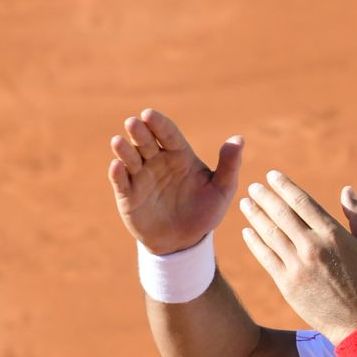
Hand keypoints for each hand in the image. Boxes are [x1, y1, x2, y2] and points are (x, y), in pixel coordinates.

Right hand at [109, 110, 242, 254]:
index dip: (159, 124)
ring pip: (130, 158)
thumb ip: (229, 165)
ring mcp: (141, 177)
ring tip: (118, 141)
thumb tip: (239, 139)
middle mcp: (157, 161)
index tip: (149, 114)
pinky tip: (116, 166)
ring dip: (124, 150)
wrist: (185, 242)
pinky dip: (117, 174)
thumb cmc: (204, 212)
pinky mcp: (129, 196)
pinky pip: (122, 182)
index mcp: (179, 155)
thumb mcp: (222, 190)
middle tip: (133, 123)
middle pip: (146, 142)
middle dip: (139, 132)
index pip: (168, 134)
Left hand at [239, 171, 356, 340]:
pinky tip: (247, 232)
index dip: (285, 187)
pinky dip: (254, 242)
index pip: (302, 203)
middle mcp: (312, 246)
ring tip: (246, 203)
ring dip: (255, 216)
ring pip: (270, 233)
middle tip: (254, 186)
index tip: (273, 177)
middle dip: (265, 197)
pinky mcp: (287, 283)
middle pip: (282, 214)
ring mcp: (297, 265)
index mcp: (333, 235)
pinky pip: (265, 257)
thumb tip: (347, 190)